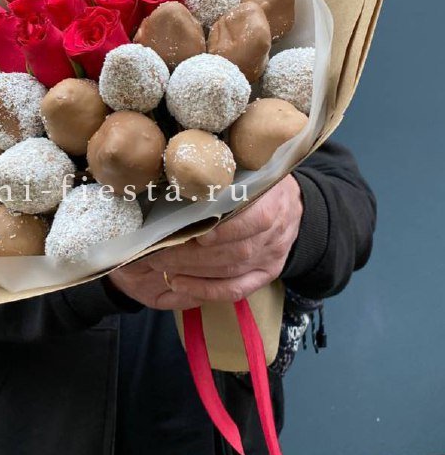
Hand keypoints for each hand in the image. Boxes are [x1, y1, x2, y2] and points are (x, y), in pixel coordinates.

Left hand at [108, 175, 302, 308]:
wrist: (297, 206)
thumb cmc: (262, 181)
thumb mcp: (253, 167)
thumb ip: (228, 171)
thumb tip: (187, 163)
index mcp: (274, 201)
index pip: (255, 219)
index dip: (224, 228)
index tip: (193, 229)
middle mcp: (275, 234)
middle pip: (233, 250)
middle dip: (191, 253)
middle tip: (156, 250)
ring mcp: (271, 258)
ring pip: (229, 270)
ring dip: (191, 271)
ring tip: (159, 264)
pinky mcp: (265, 275)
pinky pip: (235, 290)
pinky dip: (205, 291)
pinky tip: (179, 284)